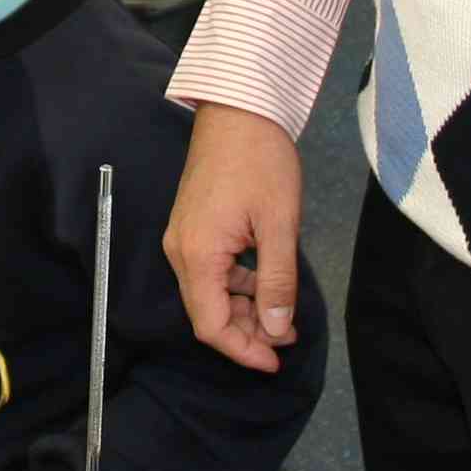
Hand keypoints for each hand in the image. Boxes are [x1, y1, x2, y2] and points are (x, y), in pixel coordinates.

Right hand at [165, 104, 304, 373]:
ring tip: (284, 314)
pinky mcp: (192, 225)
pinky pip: (210, 270)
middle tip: (289, 337)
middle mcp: (180, 251)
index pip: (210, 326)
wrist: (239, 108)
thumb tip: (277, 331)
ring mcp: (183, 237)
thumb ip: (277, 282)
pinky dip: (237, 285)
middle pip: (207, 313)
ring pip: (209, 293)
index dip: (242, 351)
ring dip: (244, 309)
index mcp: (197, 255)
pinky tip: (266, 283)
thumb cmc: (261, 162)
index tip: (276, 362)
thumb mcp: (279, 225)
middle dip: (247, 332)